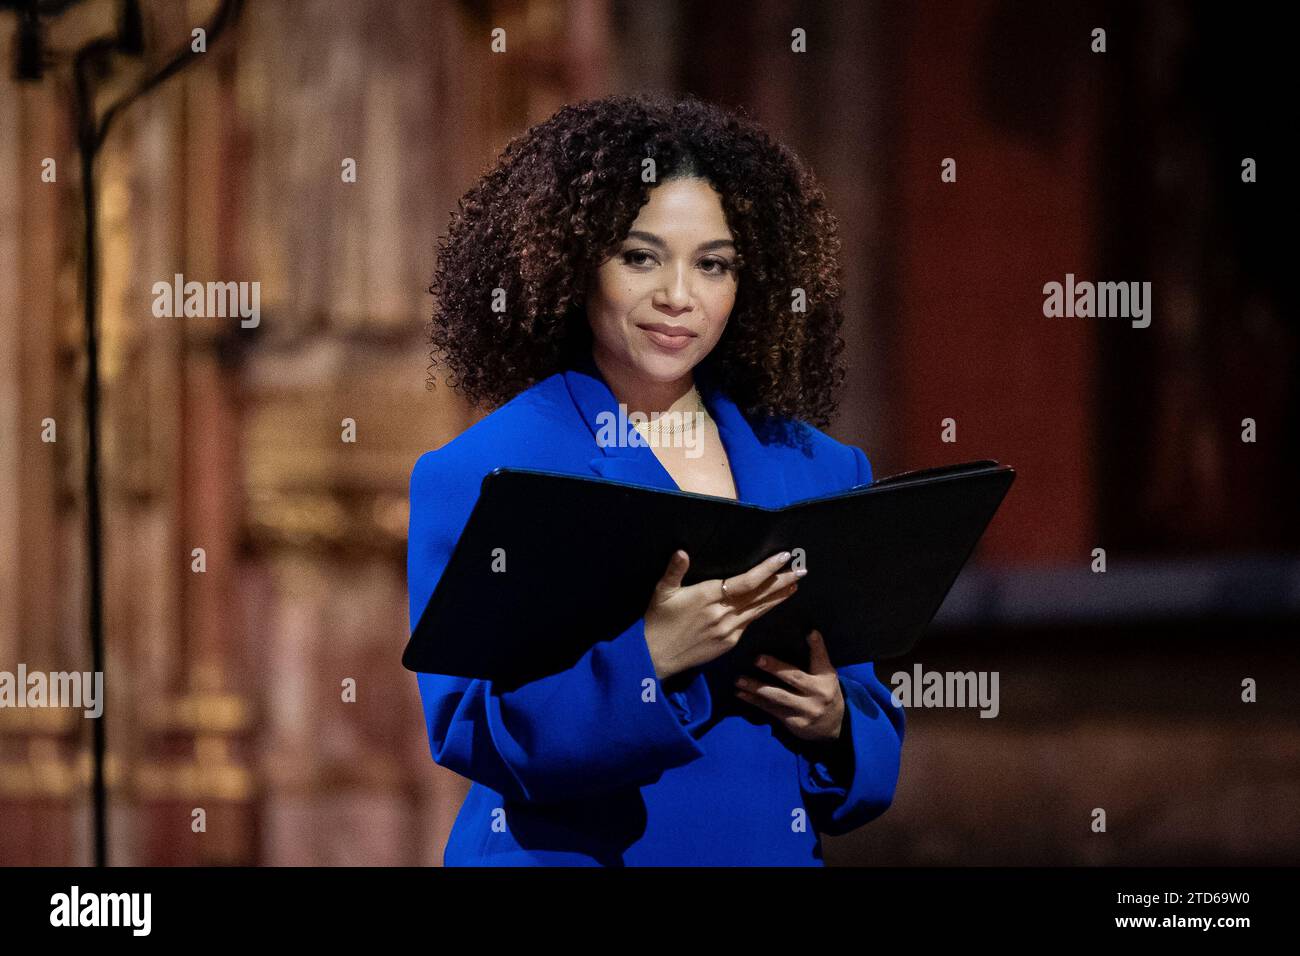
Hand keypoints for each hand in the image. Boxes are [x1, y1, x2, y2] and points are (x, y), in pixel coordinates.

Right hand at [644, 549, 804, 681]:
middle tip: (802, 571)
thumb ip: (674, 571)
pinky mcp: (729, 643)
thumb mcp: (661, 592)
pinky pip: (750, 623)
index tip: (784, 558)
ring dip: (778, 597)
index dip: (767, 570)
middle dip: (782, 582)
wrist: (656, 657)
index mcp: (707, 596)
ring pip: (759, 610)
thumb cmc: (658, 621)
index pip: (746, 581)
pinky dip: (764, 612)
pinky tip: (772, 605)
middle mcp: (723, 613)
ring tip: (795, 586)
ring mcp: (729, 630)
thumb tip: (682, 551)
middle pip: (759, 595)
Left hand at [733, 630, 844, 741]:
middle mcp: (818, 694)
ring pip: (778, 696)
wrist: (833, 726)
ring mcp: (806, 710)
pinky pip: (772, 709)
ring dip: (757, 687)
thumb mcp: (826, 675)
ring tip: (739, 680)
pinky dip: (755, 701)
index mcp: (826, 678)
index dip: (817, 646)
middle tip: (756, 659)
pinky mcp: (794, 723)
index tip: (809, 632)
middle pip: (794, 678)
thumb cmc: (823, 692)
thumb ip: (817, 656)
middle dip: (775, 668)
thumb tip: (809, 631)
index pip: (821, 659)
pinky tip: (741, 694)